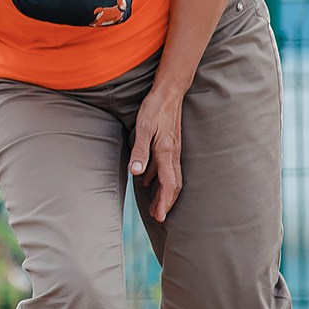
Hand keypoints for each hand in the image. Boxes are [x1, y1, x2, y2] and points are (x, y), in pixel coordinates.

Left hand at [127, 81, 185, 219]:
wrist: (169, 91)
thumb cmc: (155, 108)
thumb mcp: (144, 128)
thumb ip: (140, 151)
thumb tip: (135, 173)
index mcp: (167, 152)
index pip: (169, 184)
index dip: (164, 202)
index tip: (160, 216)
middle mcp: (173, 153)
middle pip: (174, 184)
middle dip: (166, 202)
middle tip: (158, 216)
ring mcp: (173, 149)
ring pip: (172, 176)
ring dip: (163, 191)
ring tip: (153, 203)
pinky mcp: (170, 144)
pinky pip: (167, 167)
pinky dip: (159, 177)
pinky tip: (147, 179)